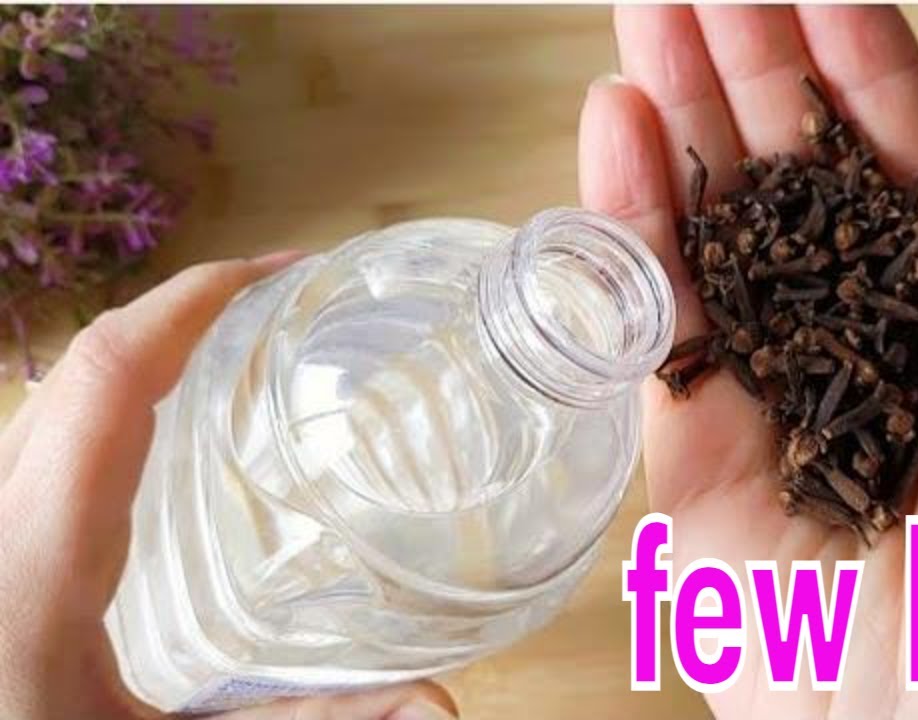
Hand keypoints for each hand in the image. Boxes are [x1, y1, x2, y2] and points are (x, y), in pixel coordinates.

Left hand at [0, 255, 456, 719]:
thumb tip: (438, 707)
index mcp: (34, 556)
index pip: (111, 378)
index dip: (192, 303)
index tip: (279, 270)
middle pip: (83, 365)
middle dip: (184, 308)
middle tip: (285, 296)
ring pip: (58, 394)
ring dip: (149, 345)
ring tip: (241, 336)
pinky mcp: (0, 540)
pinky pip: (50, 433)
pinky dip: (117, 396)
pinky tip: (173, 422)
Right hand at [578, 6, 917, 718]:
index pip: (901, 179)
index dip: (866, 80)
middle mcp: (851, 352)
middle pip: (789, 188)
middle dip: (745, 77)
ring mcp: (762, 397)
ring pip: (709, 237)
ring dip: (672, 124)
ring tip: (640, 17)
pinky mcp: (688, 456)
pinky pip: (652, 321)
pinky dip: (627, 226)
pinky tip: (609, 128)